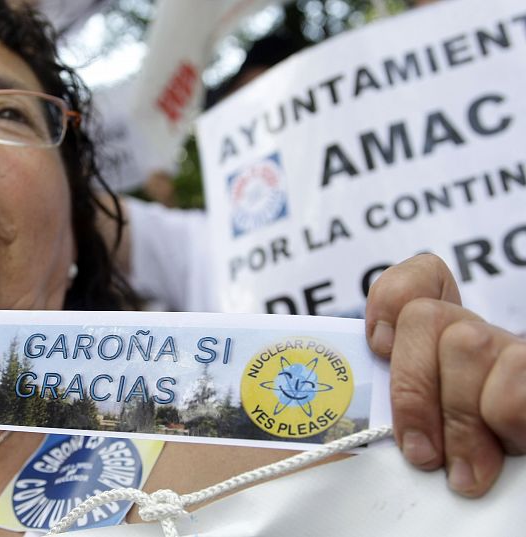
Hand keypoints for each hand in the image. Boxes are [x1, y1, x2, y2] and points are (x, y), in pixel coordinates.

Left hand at [365, 253, 525, 496]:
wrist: (507, 514)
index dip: (390, 299)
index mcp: (438, 343)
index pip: (422, 277)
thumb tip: (311, 400)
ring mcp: (513, 358)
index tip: (377, 348)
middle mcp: (478, 340)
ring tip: (462, 471)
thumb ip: (368, 404)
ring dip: (458, 418)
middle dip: (412, 390)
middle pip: (427, 316)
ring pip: (469, 343)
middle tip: (419, 451)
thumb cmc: (424, 467)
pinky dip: (506, 422)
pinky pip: (515, 388)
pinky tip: (510, 449)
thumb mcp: (387, 431)